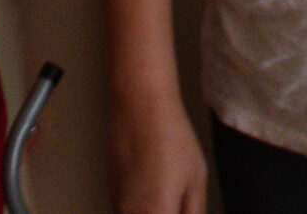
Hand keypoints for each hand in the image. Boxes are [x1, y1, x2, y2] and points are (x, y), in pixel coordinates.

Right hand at [109, 90, 206, 213]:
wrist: (139, 104)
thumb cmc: (170, 136)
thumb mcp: (196, 179)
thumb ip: (194, 212)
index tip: (185, 208)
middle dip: (169, 212)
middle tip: (180, 197)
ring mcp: (117, 204)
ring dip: (157, 209)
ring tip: (170, 184)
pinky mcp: (111, 190)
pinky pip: (129, 210)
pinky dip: (143, 206)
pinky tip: (157, 183)